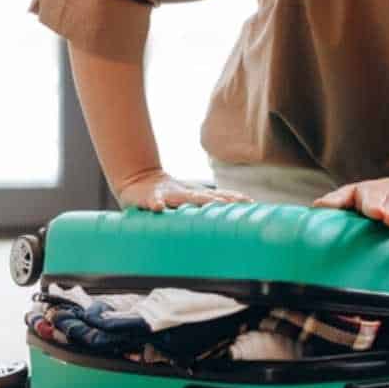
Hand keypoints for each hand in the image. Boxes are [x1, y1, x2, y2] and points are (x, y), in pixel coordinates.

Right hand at [115, 169, 253, 212]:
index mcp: (194, 195)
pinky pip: (153, 200)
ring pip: (184, 197)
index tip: (249, 202)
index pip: (218, 196)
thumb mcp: (189, 196)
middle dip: (220, 200)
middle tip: (234, 204)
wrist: (139, 180)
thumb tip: (235, 205)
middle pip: (205, 197)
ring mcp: (168, 194)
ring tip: (209, 202)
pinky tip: (159, 207)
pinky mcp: (150, 197)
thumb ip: (209, 200)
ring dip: (195, 200)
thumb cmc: (169, 192)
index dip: (232, 198)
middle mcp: (184, 193)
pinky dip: (157, 202)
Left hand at [312, 173, 388, 237]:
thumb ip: (339, 203)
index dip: (348, 201)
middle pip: (383, 198)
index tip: (346, 209)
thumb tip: (313, 209)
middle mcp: (387, 193)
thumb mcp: (360, 199)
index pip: (353, 194)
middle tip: (382, 217)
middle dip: (381, 207)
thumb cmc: (381, 200)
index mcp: (366, 192)